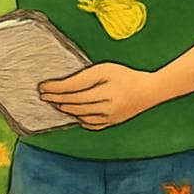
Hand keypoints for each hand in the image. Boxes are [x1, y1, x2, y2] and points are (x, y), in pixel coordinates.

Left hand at [40, 63, 162, 128]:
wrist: (150, 91)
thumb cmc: (125, 76)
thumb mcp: (106, 69)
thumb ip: (86, 76)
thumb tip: (64, 86)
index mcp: (105, 87)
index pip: (74, 88)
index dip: (56, 89)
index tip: (42, 87)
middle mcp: (108, 103)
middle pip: (75, 103)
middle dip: (57, 99)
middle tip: (44, 96)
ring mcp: (111, 115)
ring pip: (81, 115)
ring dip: (66, 109)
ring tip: (56, 103)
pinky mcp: (113, 122)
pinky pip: (91, 124)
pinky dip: (79, 119)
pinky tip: (72, 113)